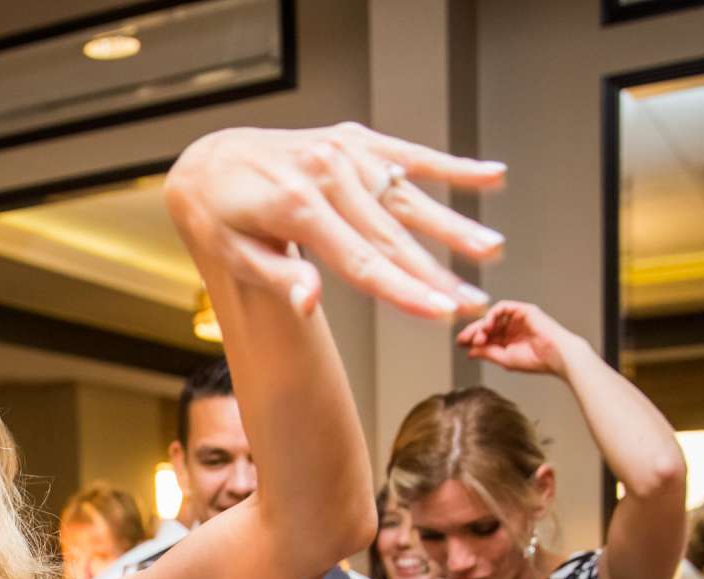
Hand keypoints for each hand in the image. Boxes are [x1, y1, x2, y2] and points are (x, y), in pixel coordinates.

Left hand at [162, 122, 504, 320]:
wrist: (213, 162)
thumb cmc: (222, 218)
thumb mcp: (234, 255)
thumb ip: (276, 278)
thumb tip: (310, 304)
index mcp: (295, 207)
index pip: (361, 261)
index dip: (404, 291)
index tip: (440, 313)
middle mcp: (325, 173)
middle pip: (391, 235)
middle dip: (436, 272)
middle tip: (474, 303)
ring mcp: (343, 152)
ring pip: (408, 197)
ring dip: (453, 224)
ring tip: (491, 250)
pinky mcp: (355, 141)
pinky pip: (409, 155)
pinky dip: (450, 167)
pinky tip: (491, 176)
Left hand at [457, 300, 581, 375]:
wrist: (555, 355)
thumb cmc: (535, 360)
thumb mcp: (504, 358)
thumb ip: (487, 353)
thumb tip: (469, 351)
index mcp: (508, 341)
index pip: (485, 337)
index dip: (471, 339)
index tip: (459, 344)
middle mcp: (512, 328)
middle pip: (486, 326)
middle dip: (472, 332)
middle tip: (462, 339)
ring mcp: (517, 319)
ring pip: (492, 317)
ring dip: (482, 326)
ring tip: (478, 337)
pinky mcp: (523, 310)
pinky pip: (503, 307)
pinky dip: (492, 315)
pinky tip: (488, 326)